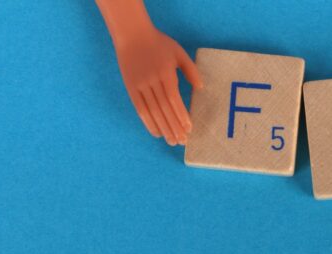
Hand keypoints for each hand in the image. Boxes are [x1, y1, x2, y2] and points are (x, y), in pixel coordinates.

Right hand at [114, 28, 202, 145]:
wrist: (132, 34)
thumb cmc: (159, 43)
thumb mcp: (179, 53)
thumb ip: (191, 71)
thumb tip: (200, 88)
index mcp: (165, 73)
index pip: (174, 99)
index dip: (181, 115)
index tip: (188, 129)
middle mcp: (152, 80)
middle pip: (164, 108)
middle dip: (174, 127)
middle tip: (182, 141)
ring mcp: (140, 84)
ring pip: (152, 111)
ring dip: (163, 128)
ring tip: (172, 141)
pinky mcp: (131, 87)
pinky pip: (140, 108)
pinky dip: (148, 122)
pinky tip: (156, 132)